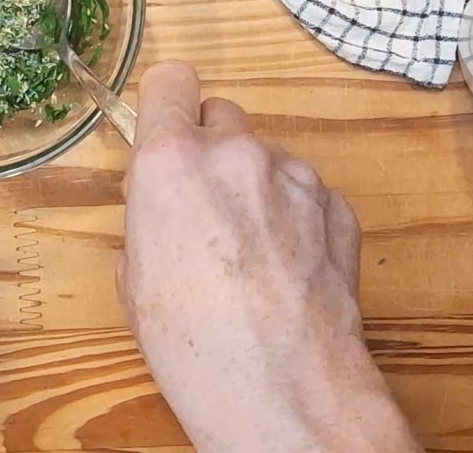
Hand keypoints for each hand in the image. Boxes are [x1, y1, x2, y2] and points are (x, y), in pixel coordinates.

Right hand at [119, 61, 420, 452]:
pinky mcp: (337, 205)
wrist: (281, 390)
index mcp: (172, 161)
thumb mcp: (135, 275)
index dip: (167, 106)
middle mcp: (237, 153)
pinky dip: (295, 216)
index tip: (168, 132)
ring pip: (265, 157)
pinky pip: (306, 192)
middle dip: (210, 151)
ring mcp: (295, 176)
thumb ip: (150, 211)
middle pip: (221, 116)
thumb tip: (163, 199)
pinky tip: (285, 267)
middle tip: (205, 206)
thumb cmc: (194, 345)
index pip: (171, 81)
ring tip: (250, 253)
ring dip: (254, 186)